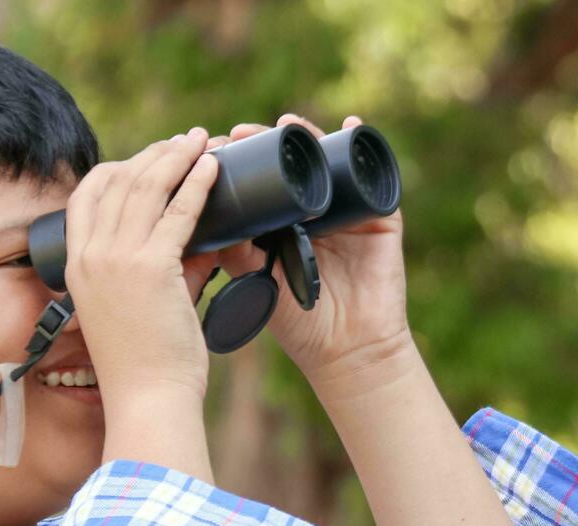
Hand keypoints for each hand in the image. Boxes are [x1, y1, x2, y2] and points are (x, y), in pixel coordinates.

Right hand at [64, 126, 220, 397]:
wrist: (148, 399)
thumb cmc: (148, 365)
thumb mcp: (139, 308)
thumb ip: (164, 271)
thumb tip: (202, 245)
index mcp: (78, 266)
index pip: (87, 196)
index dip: (117, 168)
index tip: (148, 158)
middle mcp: (90, 256)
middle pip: (118, 181)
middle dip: (154, 154)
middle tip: (184, 141)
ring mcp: (117, 260)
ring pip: (146, 187)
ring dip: (176, 157)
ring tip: (201, 140)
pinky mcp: (151, 268)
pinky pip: (178, 212)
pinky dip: (197, 184)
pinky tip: (213, 167)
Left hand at [206, 113, 412, 387]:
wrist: (346, 350)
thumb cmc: (299, 323)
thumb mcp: (256, 280)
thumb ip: (233, 250)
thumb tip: (198, 212)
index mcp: (283, 225)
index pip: (261, 180)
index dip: (240, 160)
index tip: (214, 147)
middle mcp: (314, 212)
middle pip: (292, 162)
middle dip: (266, 141)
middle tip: (240, 133)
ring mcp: (347, 211)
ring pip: (328, 160)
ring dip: (308, 135)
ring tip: (286, 124)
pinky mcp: (379, 216)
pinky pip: (374, 174)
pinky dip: (362, 145)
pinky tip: (348, 124)